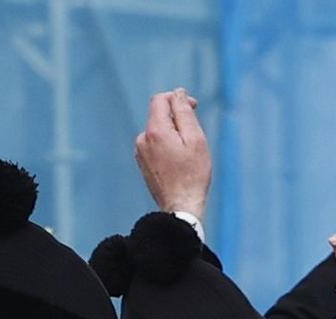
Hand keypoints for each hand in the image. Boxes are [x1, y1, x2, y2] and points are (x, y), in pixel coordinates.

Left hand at [134, 88, 210, 217]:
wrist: (180, 207)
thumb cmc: (192, 175)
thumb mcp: (195, 139)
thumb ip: (184, 112)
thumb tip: (178, 93)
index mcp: (155, 131)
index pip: (161, 99)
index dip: (178, 98)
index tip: (193, 108)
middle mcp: (143, 139)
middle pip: (159, 115)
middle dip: (177, 119)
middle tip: (195, 137)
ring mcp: (140, 152)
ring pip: (158, 131)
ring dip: (173, 134)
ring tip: (187, 154)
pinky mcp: (143, 163)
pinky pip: (155, 145)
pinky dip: (167, 147)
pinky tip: (179, 163)